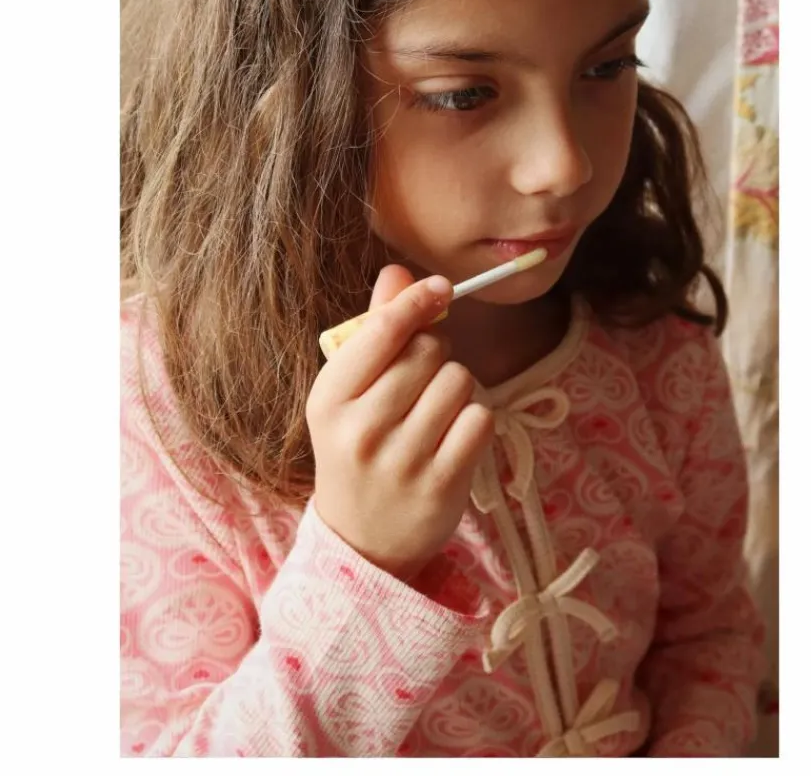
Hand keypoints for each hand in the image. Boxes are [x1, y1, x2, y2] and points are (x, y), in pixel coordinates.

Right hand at [307, 265, 493, 582]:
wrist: (361, 540)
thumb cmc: (356, 448)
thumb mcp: (348, 393)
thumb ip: (374, 330)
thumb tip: (399, 272)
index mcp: (330, 399)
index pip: (383, 331)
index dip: (417, 301)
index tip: (439, 287)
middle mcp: (362, 429)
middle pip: (428, 351)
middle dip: (434, 353)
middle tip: (420, 378)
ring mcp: (403, 461)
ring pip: (459, 380)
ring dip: (455, 387)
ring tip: (432, 413)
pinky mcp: (443, 485)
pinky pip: (480, 418)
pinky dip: (473, 421)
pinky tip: (451, 438)